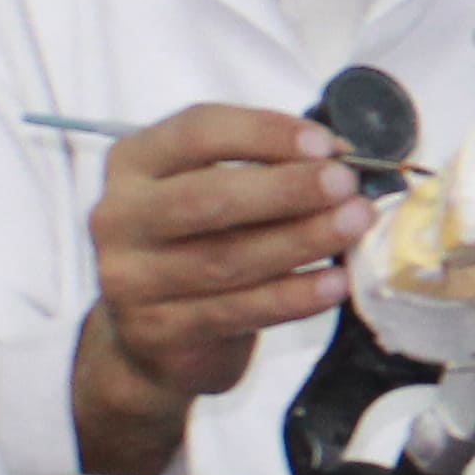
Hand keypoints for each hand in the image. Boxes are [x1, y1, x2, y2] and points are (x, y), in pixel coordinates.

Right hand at [78, 103, 375, 461]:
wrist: (148, 341)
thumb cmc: (193, 245)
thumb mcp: (208, 191)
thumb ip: (260, 168)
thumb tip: (337, 157)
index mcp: (132, 163)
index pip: (196, 133)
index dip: (263, 133)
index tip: (322, 144)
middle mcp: (120, 217)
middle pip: (208, 197)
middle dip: (286, 188)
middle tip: (345, 185)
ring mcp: (131, 279)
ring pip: (227, 258)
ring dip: (301, 240)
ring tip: (354, 225)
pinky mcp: (158, 331)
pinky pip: (237, 311)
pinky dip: (292, 296)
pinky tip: (334, 283)